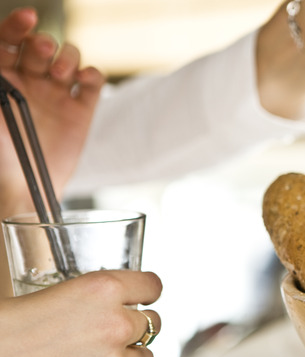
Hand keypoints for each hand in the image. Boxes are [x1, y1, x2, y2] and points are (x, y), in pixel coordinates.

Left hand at [0, 7, 103, 210]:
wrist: (23, 186)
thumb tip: (1, 47)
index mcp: (2, 78)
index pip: (9, 40)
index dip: (17, 26)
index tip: (27, 17)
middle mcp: (29, 82)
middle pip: (41, 46)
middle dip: (43, 44)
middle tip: (42, 54)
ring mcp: (56, 95)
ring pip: (68, 58)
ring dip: (67, 58)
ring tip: (61, 75)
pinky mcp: (80, 110)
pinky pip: (91, 82)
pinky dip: (90, 74)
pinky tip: (81, 81)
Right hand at [0, 270, 161, 356]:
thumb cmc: (14, 323)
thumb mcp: (63, 291)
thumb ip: (99, 297)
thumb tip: (127, 303)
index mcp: (104, 288)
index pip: (153, 286)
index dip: (149, 292)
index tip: (147, 296)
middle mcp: (116, 323)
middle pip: (153, 322)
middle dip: (139, 324)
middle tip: (122, 326)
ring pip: (147, 356)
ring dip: (135, 353)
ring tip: (115, 352)